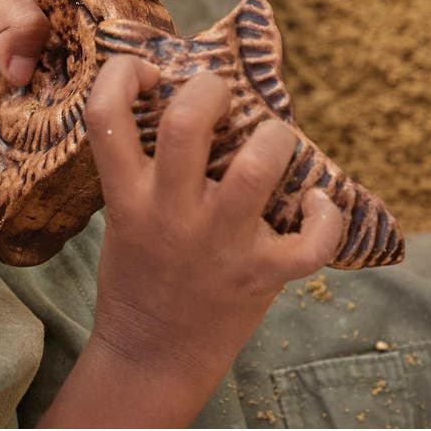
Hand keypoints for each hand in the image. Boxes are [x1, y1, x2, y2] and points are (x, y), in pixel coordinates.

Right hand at [41, 56, 341, 426]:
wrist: (153, 355)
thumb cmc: (139, 274)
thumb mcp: (121, 215)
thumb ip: (144, 166)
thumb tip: (187, 98)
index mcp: (127, 197)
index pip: (105, 114)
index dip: (123, 74)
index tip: (149, 74)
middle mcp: (170, 215)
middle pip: (187, 123)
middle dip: (210, 89)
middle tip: (220, 97)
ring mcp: (218, 245)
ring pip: (259, 166)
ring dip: (275, 137)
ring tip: (272, 138)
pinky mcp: (262, 276)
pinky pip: (312, 241)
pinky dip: (325, 215)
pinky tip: (315, 203)